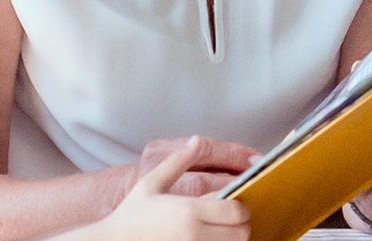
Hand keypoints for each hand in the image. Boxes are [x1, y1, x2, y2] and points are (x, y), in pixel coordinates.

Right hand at [86, 137, 249, 240]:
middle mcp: (195, 234)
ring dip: (232, 238)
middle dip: (240, 225)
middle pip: (241, 233)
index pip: (235, 211)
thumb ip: (177, 162)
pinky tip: (211, 239)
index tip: (237, 204)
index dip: (241, 207)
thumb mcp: (151, 184)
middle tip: (231, 219)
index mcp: (188, 210)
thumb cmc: (131, 216)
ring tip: (221, 230)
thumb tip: (196, 141)